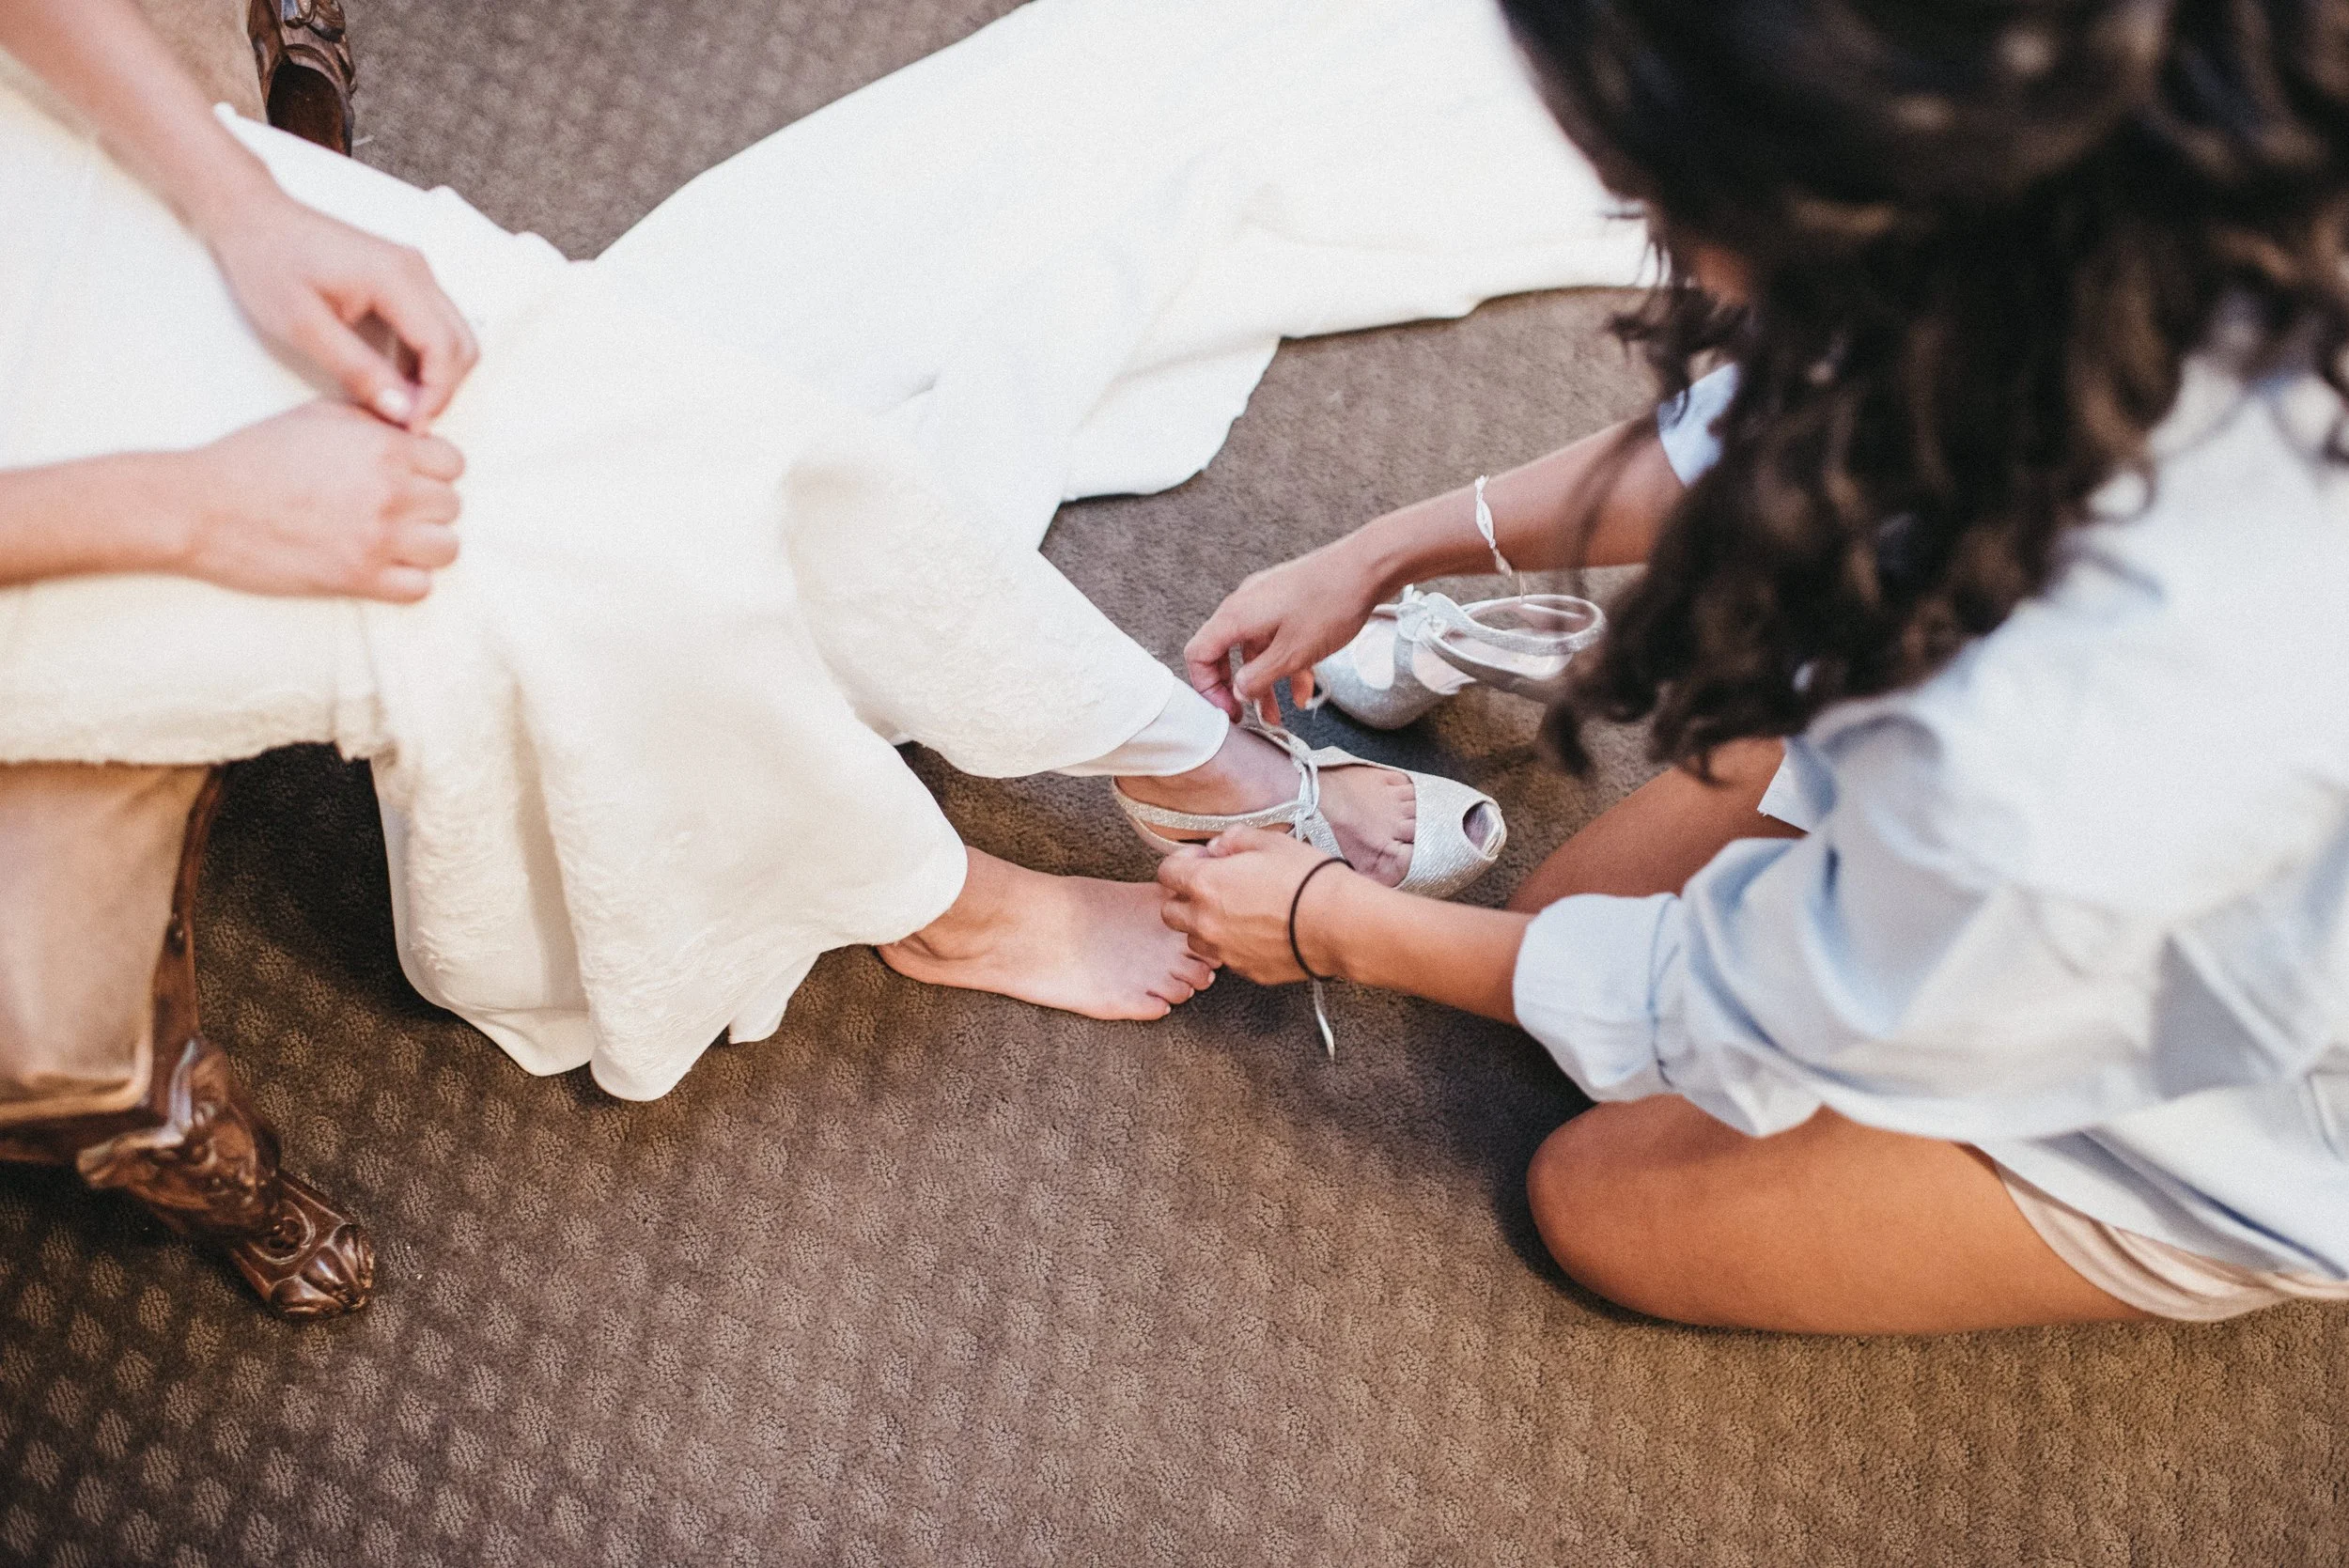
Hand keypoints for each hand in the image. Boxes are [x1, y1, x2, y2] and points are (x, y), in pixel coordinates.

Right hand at [175, 400, 463, 601]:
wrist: (204, 506)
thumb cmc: (256, 456)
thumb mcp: (318, 417)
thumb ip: (375, 424)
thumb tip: (413, 432)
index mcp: (384, 449)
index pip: (453, 463)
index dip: (432, 468)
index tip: (409, 475)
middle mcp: (390, 494)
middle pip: (452, 506)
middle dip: (426, 506)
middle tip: (391, 508)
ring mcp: (378, 540)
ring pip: (447, 548)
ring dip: (424, 545)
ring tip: (392, 539)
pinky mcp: (359, 580)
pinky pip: (420, 588)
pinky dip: (406, 580)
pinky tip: (381, 565)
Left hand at [200, 184, 477, 430]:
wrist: (253, 218)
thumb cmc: (268, 264)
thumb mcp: (303, 327)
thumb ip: (358, 370)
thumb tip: (401, 411)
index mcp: (396, 278)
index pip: (444, 348)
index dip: (436, 396)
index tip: (412, 429)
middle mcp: (418, 271)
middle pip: (462, 344)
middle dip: (443, 390)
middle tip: (407, 421)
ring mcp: (416, 272)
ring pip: (454, 338)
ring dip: (436, 376)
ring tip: (399, 404)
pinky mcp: (406, 279)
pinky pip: (436, 327)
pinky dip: (425, 360)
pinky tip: (394, 378)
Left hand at [1157, 829, 1358, 983]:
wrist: (1337, 923)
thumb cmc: (1306, 880)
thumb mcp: (1269, 842)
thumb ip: (1234, 840)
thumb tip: (1219, 847)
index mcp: (1205, 884)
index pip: (1166, 873)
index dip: (1182, 863)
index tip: (1202, 860)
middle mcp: (1205, 921)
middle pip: (1170, 912)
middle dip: (1184, 898)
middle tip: (1211, 887)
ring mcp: (1224, 950)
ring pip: (1194, 940)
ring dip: (1204, 925)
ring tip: (1234, 913)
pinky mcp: (1246, 971)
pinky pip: (1225, 957)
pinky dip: (1231, 945)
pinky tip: (1256, 932)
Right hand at [1184, 543, 1384, 725]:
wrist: (1367, 567)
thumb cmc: (1330, 603)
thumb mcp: (1292, 654)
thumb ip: (1258, 677)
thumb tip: (1238, 691)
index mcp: (1236, 616)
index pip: (1199, 654)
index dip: (1207, 687)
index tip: (1226, 709)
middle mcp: (1246, 605)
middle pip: (1225, 653)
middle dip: (1238, 689)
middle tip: (1247, 715)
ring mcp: (1268, 601)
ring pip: (1257, 650)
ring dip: (1266, 682)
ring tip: (1281, 714)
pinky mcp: (1289, 601)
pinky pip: (1277, 638)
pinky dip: (1286, 664)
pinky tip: (1303, 690)